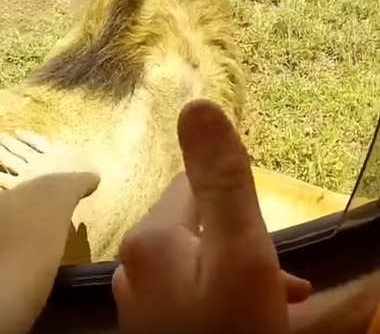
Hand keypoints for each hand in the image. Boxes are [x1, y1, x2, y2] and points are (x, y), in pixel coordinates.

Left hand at [0, 129, 98, 194]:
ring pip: (12, 160)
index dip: (29, 137)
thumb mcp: (89, 175)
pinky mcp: (19, 184)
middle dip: (11, 143)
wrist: (69, 184)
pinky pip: (2, 179)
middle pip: (22, 150)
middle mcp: (39, 160)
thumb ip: (87, 175)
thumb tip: (94, 176)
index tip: (19, 132)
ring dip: (2, 153)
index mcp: (55, 155)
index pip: (39, 143)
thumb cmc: (81, 180)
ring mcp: (27, 171)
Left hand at [112, 100, 311, 333]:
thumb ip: (220, 183)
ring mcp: (141, 300)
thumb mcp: (239, 253)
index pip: (193, 186)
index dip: (233, 199)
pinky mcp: (153, 326)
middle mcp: (134, 264)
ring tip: (279, 301)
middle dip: (240, 241)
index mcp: (149, 239)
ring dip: (237, 272)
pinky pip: (190, 295)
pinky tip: (250, 315)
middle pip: (196, 227)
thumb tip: (197, 106)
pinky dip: (221, 298)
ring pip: (198, 264)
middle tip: (282, 279)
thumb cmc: (230, 330)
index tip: (257, 226)